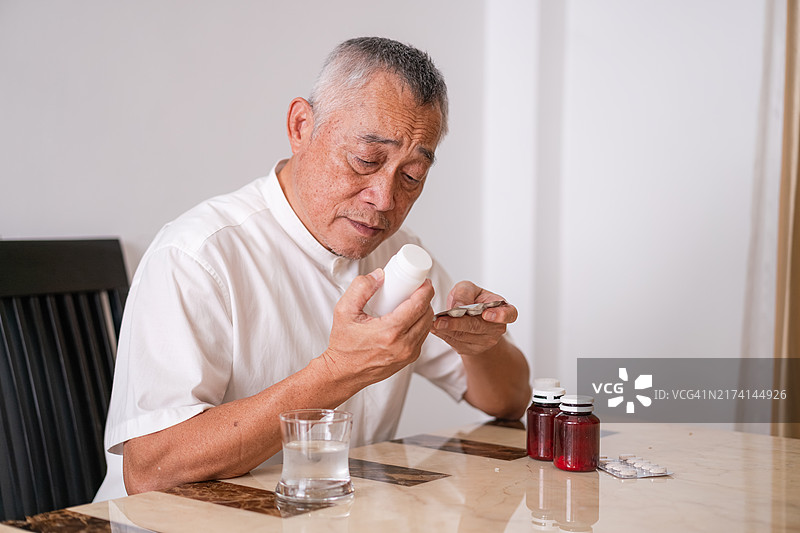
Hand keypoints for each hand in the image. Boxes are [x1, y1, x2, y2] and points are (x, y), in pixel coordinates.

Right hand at [321, 268, 434, 387]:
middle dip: (425, 299)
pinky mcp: (409, 359)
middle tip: (415, 289)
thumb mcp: (344, 311)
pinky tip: (408, 317)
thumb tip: (380, 275)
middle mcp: (403, 345)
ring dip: (423, 312)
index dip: (425, 290)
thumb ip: (360, 288)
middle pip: (427, 314)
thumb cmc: (344, 345)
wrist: (343, 373)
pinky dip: (419, 324)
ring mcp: (408, 354)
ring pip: (427, 326)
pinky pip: (422, 336)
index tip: (423, 281)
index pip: (419, 305)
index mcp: (390, 331)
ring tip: (410, 302)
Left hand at [431, 281, 516, 356]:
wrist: (469, 317)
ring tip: (434, 322)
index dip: (500, 315)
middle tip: (440, 320)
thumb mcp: (468, 288)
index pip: (509, 314)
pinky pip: (456, 343)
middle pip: (477, 327)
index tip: (486, 314)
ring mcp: (485, 341)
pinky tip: (435, 328)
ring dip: (447, 330)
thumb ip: (464, 293)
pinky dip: (444, 335)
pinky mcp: (471, 349)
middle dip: (457, 323)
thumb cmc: (472, 300)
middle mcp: (496, 328)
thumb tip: (459, 306)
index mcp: (503, 309)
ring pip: (464, 336)